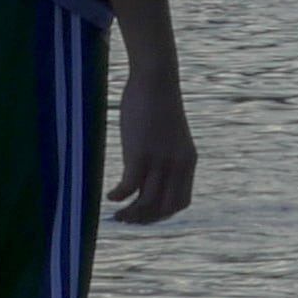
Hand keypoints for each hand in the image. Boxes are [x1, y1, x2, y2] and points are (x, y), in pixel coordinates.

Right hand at [109, 52, 194, 225]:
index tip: (144, 214)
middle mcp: (177, 165)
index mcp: (187, 161)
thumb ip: (163, 155)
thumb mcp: (168, 134)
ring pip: (147, 203)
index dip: (162, 215)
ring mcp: (160, 160)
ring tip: (116, 214)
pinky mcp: (141, 153)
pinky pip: (130, 187)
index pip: (180, 202)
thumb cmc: (158, 102)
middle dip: (144, 220)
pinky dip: (119, 197)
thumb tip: (145, 172)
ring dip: (130, 214)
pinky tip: (110, 195)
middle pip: (164, 208)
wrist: (156, 78)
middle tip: (126, 219)